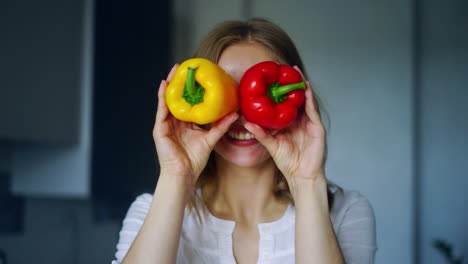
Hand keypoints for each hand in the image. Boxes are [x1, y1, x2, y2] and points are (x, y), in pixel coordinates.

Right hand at [153, 64, 238, 189]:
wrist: (183, 175)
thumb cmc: (195, 160)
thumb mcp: (210, 139)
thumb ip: (221, 126)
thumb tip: (235, 113)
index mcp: (186, 124)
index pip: (189, 102)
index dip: (193, 90)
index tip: (199, 76)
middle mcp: (175, 122)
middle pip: (178, 98)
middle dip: (181, 83)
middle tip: (186, 67)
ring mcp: (166, 124)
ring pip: (168, 100)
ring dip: (171, 84)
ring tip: (175, 70)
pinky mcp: (159, 128)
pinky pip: (161, 109)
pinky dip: (162, 96)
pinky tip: (164, 84)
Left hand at [244, 68, 325, 194]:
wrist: (301, 175)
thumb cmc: (288, 162)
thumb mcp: (271, 145)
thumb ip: (260, 134)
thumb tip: (246, 124)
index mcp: (289, 123)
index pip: (285, 104)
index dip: (280, 92)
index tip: (273, 79)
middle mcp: (300, 121)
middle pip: (296, 99)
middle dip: (292, 84)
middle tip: (286, 69)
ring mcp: (309, 123)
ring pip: (305, 101)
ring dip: (302, 87)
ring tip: (296, 72)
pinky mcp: (317, 127)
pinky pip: (312, 110)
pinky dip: (309, 98)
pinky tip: (306, 88)